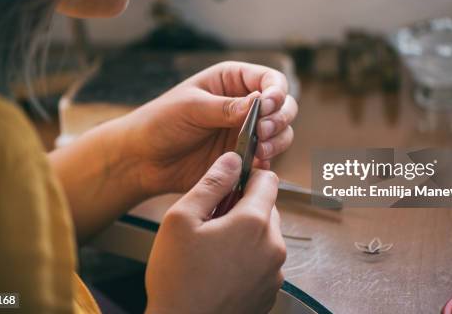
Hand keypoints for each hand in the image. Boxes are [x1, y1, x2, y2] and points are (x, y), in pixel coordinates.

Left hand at [119, 61, 297, 194]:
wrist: (142, 159)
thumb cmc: (160, 122)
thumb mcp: (191, 107)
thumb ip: (226, 107)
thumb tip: (259, 103)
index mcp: (232, 81)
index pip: (270, 80)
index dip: (276, 91)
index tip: (268, 105)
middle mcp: (244, 104)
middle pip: (283, 107)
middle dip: (280, 119)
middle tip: (263, 132)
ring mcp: (245, 131)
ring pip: (281, 133)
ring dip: (278, 141)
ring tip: (260, 150)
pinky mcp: (243, 157)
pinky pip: (267, 159)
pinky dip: (268, 162)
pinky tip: (255, 165)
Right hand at [145, 152, 285, 313]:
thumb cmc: (177, 280)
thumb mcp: (181, 219)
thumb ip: (211, 183)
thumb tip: (231, 159)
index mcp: (254, 223)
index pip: (268, 179)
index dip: (248, 176)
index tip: (230, 185)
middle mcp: (273, 246)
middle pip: (267, 208)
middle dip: (243, 208)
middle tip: (212, 224)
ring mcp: (274, 272)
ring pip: (266, 235)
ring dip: (246, 235)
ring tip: (214, 251)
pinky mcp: (270, 291)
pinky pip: (264, 261)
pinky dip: (249, 259)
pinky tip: (221, 270)